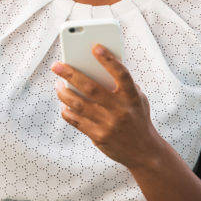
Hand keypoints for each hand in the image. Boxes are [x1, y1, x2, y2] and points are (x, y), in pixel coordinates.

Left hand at [52, 44, 161, 168]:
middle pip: (91, 88)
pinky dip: (66, 110)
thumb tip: (95, 68)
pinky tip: (63, 104)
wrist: (144, 152)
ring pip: (78, 104)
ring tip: (58, 85)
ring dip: (63, 93)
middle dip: (70, 74)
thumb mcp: (138, 100)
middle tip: (56, 66)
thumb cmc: (137, 119)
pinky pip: (76, 120)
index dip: (109, 60)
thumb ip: (123, 85)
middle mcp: (120, 110)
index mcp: (132, 97)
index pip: (121, 74)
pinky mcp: (98, 136)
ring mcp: (108, 124)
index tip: (95, 47)